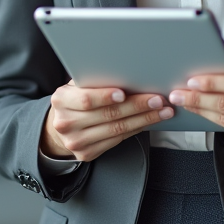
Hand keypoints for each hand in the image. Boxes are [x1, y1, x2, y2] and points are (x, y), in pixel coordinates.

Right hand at [41, 80, 174, 161]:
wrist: (61, 124)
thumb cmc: (75, 98)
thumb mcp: (77, 85)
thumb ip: (94, 79)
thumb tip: (125, 68)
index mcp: (62, 100)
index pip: (86, 99)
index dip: (105, 96)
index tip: (124, 93)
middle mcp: (66, 123)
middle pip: (107, 115)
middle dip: (136, 106)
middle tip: (157, 99)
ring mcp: (76, 141)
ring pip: (116, 130)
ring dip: (143, 119)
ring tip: (162, 111)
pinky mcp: (87, 154)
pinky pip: (117, 140)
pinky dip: (136, 129)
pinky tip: (148, 121)